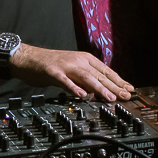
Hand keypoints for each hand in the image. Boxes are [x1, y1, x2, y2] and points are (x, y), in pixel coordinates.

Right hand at [11, 44, 133, 102]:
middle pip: (99, 75)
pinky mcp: (53, 72)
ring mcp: (66, 66)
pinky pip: (65, 81)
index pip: (106, 71)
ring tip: (110, 98)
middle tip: (126, 96)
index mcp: (84, 59)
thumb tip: (99, 92)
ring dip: (99, 88)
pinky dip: (74, 88)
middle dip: (114, 87)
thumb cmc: (50, 66)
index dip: (119, 81)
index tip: (130, 90)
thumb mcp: (72, 71)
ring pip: (86, 77)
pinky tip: (82, 95)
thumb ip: (85, 80)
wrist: (28, 58)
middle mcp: (78, 60)